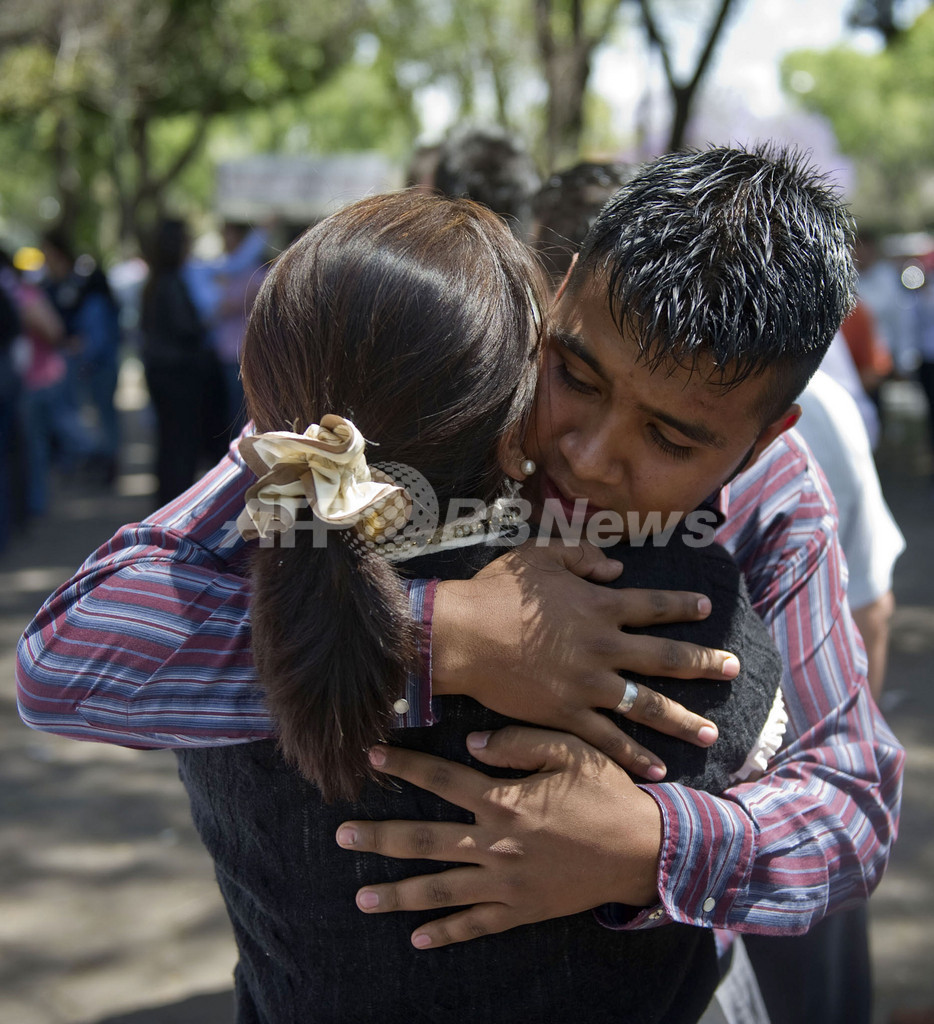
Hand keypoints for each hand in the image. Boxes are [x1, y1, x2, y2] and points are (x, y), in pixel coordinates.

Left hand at [336, 726, 662, 948]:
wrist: (644, 850)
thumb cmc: (607, 793)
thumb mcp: (569, 750)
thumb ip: (517, 742)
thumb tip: (470, 742)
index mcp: (503, 799)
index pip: (440, 778)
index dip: (403, 764)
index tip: (371, 756)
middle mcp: (494, 844)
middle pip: (423, 840)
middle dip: (379, 839)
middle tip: (341, 837)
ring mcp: (505, 882)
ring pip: (438, 890)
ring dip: (396, 894)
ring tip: (360, 899)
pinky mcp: (521, 909)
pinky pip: (475, 925)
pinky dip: (444, 933)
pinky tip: (416, 937)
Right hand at [431, 541, 736, 778]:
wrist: (462, 635)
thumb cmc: (496, 591)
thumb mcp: (539, 555)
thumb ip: (581, 556)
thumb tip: (615, 568)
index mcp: (599, 606)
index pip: (653, 605)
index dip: (682, 605)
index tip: (706, 607)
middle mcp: (604, 646)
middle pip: (665, 657)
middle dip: (703, 662)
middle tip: (733, 668)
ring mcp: (588, 685)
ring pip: (647, 705)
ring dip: (682, 720)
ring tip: (711, 733)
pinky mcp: (566, 714)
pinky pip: (608, 739)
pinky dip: (634, 755)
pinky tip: (658, 769)